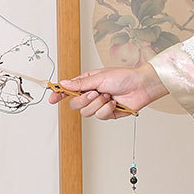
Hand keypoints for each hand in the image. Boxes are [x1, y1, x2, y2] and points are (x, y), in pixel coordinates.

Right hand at [48, 61, 168, 118]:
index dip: (59, 94)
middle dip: (84, 100)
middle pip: (75, 104)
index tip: (52, 98)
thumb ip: (80, 84)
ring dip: (98, 104)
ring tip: (108, 96)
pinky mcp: (108, 113)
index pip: (69, 90)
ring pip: (86, 112)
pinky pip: (100, 116)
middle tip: (95, 92)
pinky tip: (114, 103)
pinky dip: (107, 109)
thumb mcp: (99, 77)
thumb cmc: (124, 77)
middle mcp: (92, 95)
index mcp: (87, 83)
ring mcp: (99, 105)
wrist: (141, 86)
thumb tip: (64, 83)